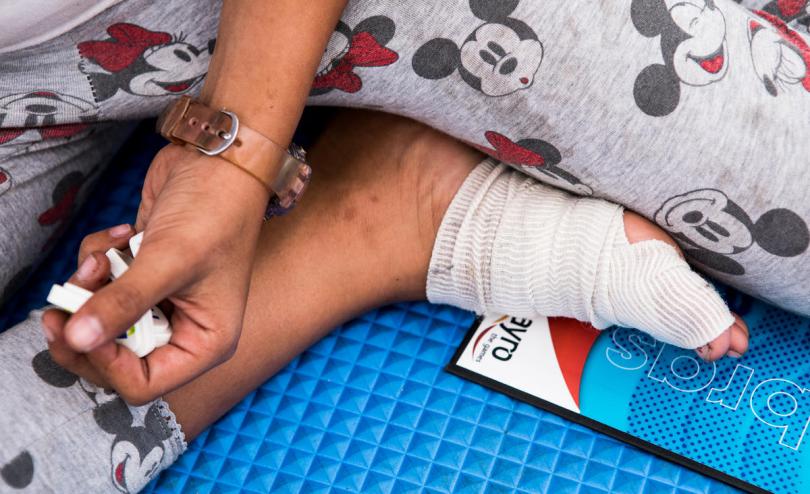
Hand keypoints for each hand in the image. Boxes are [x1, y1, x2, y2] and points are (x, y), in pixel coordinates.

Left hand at [42, 143, 268, 403]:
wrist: (219, 158)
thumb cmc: (216, 213)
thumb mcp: (170, 261)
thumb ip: (122, 304)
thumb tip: (75, 340)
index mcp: (205, 341)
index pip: (144, 382)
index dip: (106, 363)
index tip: (82, 330)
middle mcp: (184, 327)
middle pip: (114, 356)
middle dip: (87, 327)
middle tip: (61, 305)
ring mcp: (161, 300)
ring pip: (101, 317)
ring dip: (91, 286)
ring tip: (104, 255)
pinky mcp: (143, 273)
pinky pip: (102, 283)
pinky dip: (99, 259)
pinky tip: (123, 233)